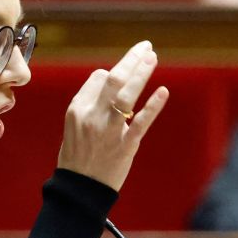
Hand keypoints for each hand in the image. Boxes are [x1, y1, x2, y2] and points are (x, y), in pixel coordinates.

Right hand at [57, 41, 168, 190]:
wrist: (79, 190)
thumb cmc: (77, 156)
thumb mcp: (74, 125)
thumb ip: (90, 102)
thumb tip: (110, 78)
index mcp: (77, 108)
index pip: (99, 77)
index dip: (116, 73)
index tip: (126, 71)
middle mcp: (91, 115)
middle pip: (113, 78)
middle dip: (131, 59)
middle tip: (146, 47)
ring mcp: (108, 130)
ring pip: (127, 95)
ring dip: (142, 73)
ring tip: (152, 58)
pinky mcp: (124, 145)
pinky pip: (140, 122)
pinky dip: (153, 106)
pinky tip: (163, 92)